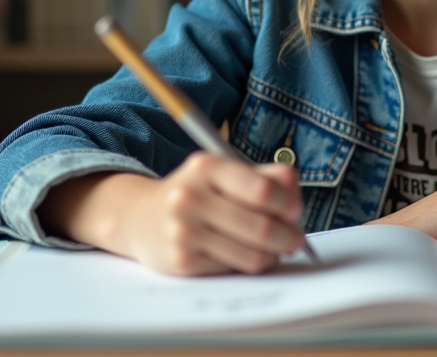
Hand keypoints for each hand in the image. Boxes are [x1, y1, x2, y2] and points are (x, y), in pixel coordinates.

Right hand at [37, 153, 306, 275]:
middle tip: (296, 240)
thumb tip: (294, 196)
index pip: (262, 190)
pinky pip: (234, 269)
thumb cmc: (199, 193)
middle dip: (289, 237)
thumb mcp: (225, 173)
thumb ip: (265, 177)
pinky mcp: (181, 262)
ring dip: (272, 255)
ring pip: (252, 255)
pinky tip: (242, 254)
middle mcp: (190, 197)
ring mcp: (183, 231)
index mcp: (207, 167)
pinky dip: (247, 264)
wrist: (141, 217)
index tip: (295, 211)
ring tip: (273, 249)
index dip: (288, 204)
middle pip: (262, 227)